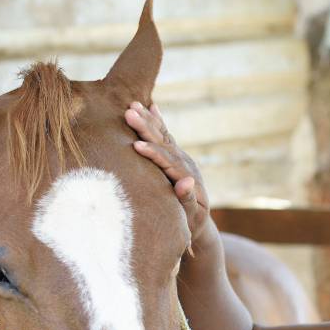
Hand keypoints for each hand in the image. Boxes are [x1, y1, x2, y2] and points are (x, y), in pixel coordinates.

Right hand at [124, 101, 213, 246]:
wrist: (200, 222)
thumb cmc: (191, 224)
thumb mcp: (191, 217)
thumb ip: (188, 200)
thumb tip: (186, 182)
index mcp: (188, 179)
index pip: (168, 163)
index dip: (153, 154)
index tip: (136, 146)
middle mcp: (186, 165)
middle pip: (165, 143)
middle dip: (146, 128)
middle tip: (129, 112)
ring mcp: (182, 159)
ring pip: (164, 136)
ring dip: (148, 120)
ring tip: (133, 105)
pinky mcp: (178, 157)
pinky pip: (166, 136)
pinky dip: (158, 122)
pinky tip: (151, 107)